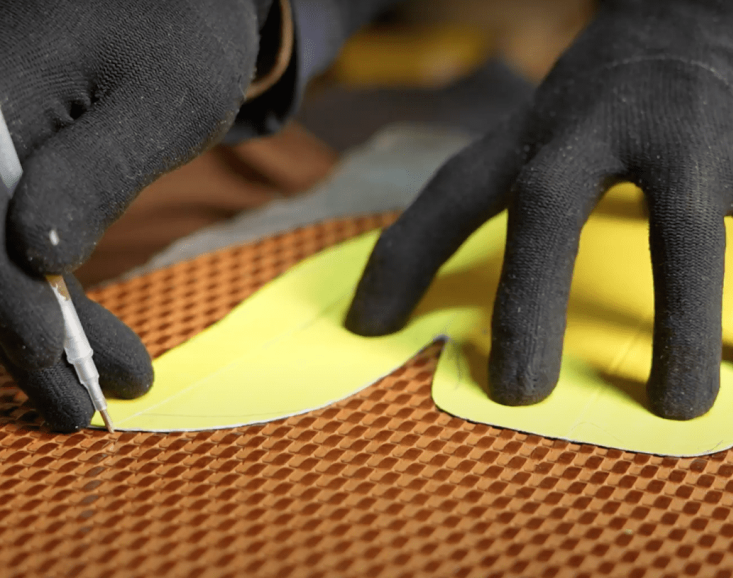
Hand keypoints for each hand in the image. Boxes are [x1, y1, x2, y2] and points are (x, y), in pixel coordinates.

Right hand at [0, 0, 262, 430]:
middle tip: (88, 407)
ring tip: (97, 382)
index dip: (19, 319)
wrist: (176, 2)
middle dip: (25, 343)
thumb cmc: (180, 40)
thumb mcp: (161, 104)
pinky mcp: (2, 165)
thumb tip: (32, 255)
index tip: (71, 380)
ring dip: (29, 330)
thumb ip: (94, 172)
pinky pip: (3, 238)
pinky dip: (36, 292)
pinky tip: (75, 331)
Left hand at [346, 0, 732, 419]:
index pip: (458, 191)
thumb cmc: (602, 102)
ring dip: (684, 329)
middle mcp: (609, 127)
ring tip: (676, 405)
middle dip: (532, 302)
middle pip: (551, 209)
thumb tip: (379, 311)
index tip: (374, 332)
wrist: (706, 19)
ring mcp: (699, 140)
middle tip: (522, 391)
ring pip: (690, 240)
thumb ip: (465, 208)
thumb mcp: (527, 138)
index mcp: (545, 129)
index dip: (407, 259)